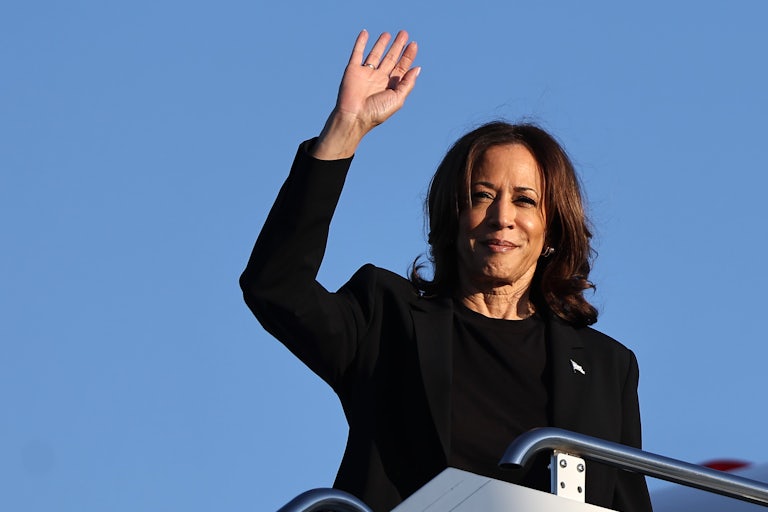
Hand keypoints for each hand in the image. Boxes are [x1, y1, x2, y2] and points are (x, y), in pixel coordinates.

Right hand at [313, 30, 419, 159]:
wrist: (354, 116)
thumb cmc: (376, 112)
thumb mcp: (397, 99)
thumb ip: (407, 84)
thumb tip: (417, 68)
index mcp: (390, 86)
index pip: (401, 68)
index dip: (408, 56)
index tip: (414, 44)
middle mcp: (379, 78)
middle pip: (390, 58)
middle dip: (397, 46)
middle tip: (404, 33)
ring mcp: (366, 73)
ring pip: (375, 54)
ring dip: (381, 43)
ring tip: (388, 34)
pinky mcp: (353, 70)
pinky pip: (357, 53)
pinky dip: (360, 42)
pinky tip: (365, 32)